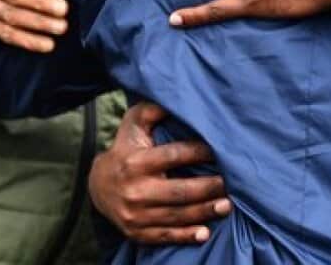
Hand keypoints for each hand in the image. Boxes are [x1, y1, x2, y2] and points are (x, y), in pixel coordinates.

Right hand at [89, 102, 230, 244]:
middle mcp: (135, 190)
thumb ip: (154, 109)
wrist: (98, 186)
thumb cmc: (126, 148)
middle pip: (180, 191)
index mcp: (136, 162)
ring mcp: (136, 215)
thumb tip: (178, 94)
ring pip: (177, 215)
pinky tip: (205, 233)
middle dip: (209, 188)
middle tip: (232, 183)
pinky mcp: (138, 232)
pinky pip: (165, 236)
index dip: (200, 152)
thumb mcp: (134, 124)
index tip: (220, 150)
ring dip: (205, 212)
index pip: (175, 156)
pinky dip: (186, 236)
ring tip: (228, 205)